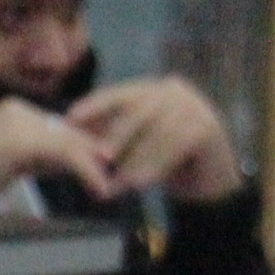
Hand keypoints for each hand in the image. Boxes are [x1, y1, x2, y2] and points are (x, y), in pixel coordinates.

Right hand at [0, 97, 124, 211]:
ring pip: (70, 142)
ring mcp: (17, 122)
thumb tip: (62, 166)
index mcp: (7, 113)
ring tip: (110, 185)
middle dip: (92, 153)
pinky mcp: (21, 140)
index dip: (81, 147)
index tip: (101, 166)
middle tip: (115, 174)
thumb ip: (29, 161)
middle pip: (68, 132)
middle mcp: (15, 110)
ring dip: (94, 166)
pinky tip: (98, 188)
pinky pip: (65, 155)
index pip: (56, 127)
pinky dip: (87, 173)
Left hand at [67, 77, 242, 203]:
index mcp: (156, 89)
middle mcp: (177, 91)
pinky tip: (141, 184)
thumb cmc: (163, 163)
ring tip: (119, 181)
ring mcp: (196, 107)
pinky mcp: (208, 128)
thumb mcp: (134, 145)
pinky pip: (176, 147)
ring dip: (136, 159)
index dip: (95, 105)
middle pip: (139, 111)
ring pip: (157, 132)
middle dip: (116, 135)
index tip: (70, 118)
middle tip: (99, 157)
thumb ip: (110, 134)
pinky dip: (156, 166)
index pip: (122, 93)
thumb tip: (67, 128)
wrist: (207, 184)